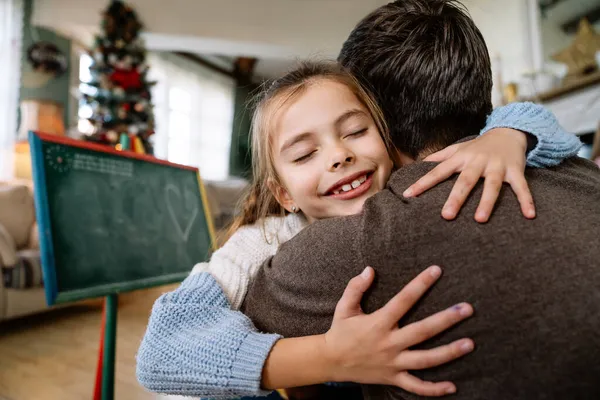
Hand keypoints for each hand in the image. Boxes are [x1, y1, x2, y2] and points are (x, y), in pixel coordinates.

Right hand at [323, 266, 473, 396]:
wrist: (330, 361)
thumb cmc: (340, 331)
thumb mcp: (344, 307)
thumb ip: (356, 287)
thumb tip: (370, 269)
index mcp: (378, 323)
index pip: (403, 300)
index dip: (420, 284)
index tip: (436, 270)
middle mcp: (388, 343)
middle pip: (422, 331)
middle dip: (446, 320)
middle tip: (467, 309)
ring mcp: (393, 363)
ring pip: (425, 360)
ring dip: (449, 353)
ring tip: (470, 343)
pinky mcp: (393, 378)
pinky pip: (416, 386)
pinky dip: (434, 389)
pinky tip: (453, 386)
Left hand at [402, 128, 535, 222]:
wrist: (508, 131)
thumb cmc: (478, 146)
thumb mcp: (457, 149)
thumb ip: (438, 157)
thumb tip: (417, 165)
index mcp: (461, 159)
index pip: (438, 172)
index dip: (422, 183)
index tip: (408, 195)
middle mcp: (478, 162)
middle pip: (465, 181)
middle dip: (456, 198)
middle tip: (446, 216)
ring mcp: (497, 166)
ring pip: (492, 186)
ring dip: (487, 203)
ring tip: (480, 220)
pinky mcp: (515, 170)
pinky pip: (521, 187)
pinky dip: (526, 200)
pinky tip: (529, 215)